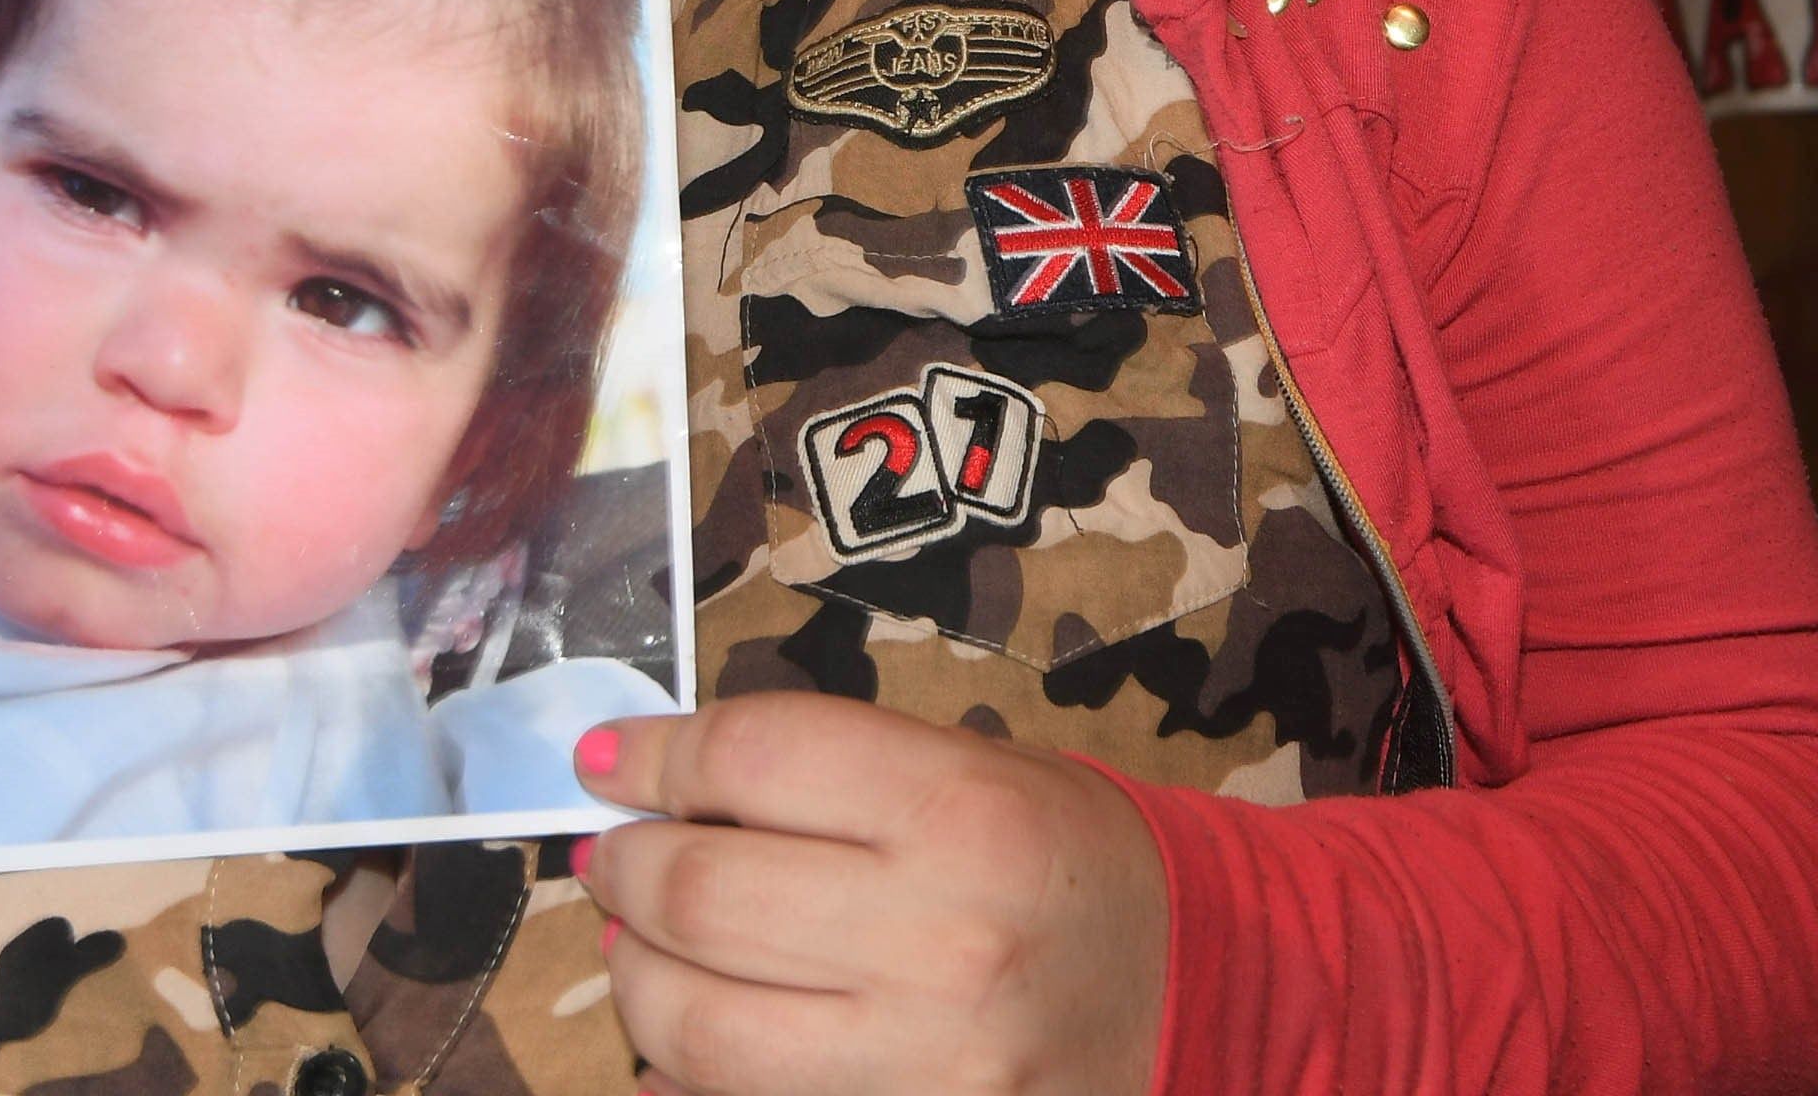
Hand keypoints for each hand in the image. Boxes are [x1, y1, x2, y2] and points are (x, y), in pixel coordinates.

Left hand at [573, 693, 1167, 1095]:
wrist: (1202, 998)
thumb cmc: (1078, 868)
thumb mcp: (985, 775)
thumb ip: (835, 773)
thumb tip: (665, 788)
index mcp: (967, 813)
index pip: (754, 758)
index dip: (659, 753)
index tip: (615, 758)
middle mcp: (940, 940)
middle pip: (701, 894)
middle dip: (628, 867)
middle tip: (618, 854)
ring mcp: (921, 1063)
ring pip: (692, 1024)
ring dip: (632, 975)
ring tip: (638, 944)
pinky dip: (679, 1073)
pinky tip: (681, 1039)